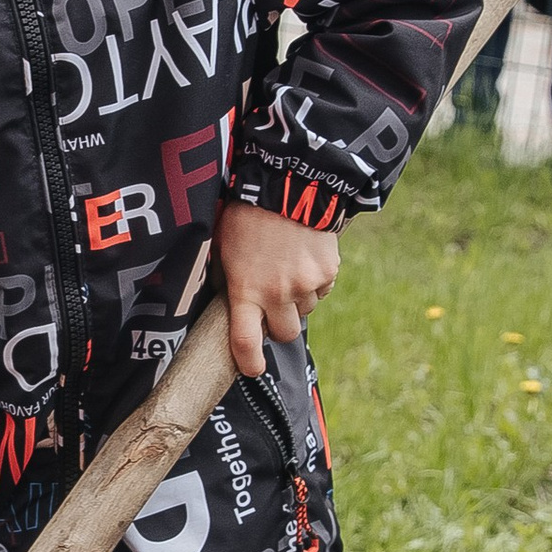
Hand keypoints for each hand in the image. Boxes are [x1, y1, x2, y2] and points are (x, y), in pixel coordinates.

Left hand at [215, 195, 338, 379]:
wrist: (289, 184)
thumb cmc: (246, 214)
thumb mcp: (222, 247)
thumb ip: (225, 280)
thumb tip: (226, 304)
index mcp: (246, 290)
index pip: (246, 342)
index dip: (249, 362)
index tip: (252, 367)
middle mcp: (277, 294)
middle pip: (284, 335)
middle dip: (278, 326)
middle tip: (271, 305)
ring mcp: (306, 285)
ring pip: (304, 312)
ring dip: (296, 301)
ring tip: (286, 270)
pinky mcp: (328, 273)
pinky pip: (322, 291)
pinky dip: (314, 283)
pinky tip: (302, 259)